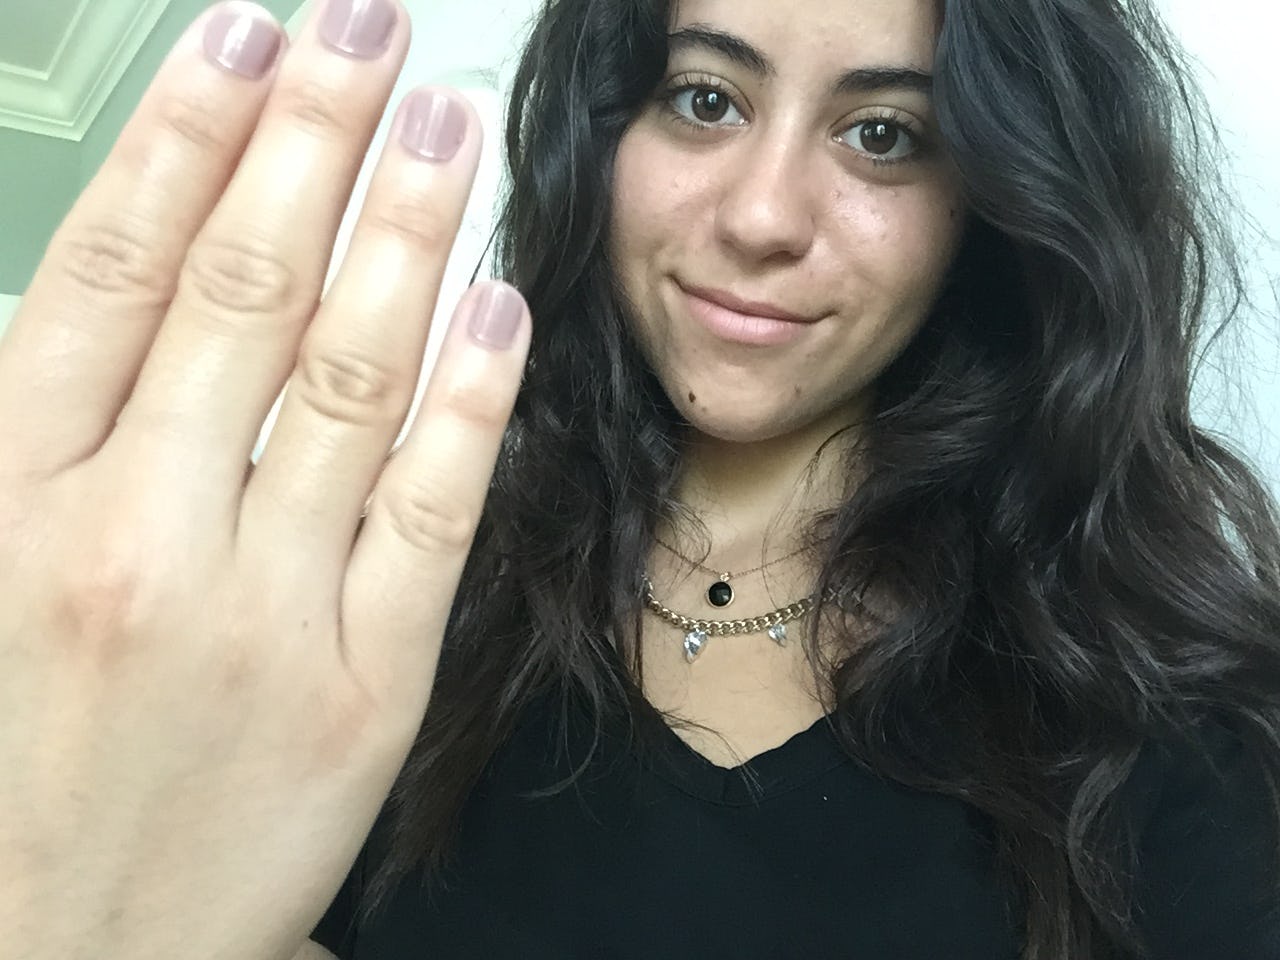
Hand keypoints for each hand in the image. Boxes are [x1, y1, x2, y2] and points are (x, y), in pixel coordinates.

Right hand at [0, 2, 527, 957]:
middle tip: (370, 31)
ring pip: (351, 381)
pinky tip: (498, 305)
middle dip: (314, 142)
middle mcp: (135, 540)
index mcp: (6, 509)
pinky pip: (429, 513)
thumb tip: (76, 287)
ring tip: (444, 126)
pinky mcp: (363, 686)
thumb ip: (8, 434)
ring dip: (407, 235)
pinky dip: (469, 401)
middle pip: (240, 292)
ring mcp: (262, 614)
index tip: (247, 42)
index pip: (111, 271)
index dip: (188, 138)